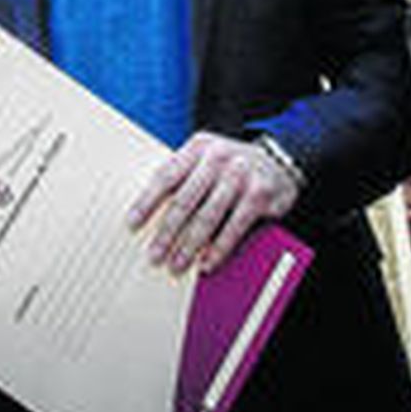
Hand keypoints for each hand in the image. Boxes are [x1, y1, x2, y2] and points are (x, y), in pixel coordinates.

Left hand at [125, 132, 298, 274]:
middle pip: (184, 199)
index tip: (132, 223)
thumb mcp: (206, 159)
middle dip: (166, 232)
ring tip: (176, 264)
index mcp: (197, 146)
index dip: (147, 201)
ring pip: (207, 216)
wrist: (278, 162)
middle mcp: (218, 157)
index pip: (166, 175)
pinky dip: (218, 248)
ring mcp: (240, 174)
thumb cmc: (231, 167)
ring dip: (189, 245)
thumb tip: (149, 212)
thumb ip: (182, 176)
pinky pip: (234, 226)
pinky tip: (206, 262)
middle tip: (154, 255)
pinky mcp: (258, 193)